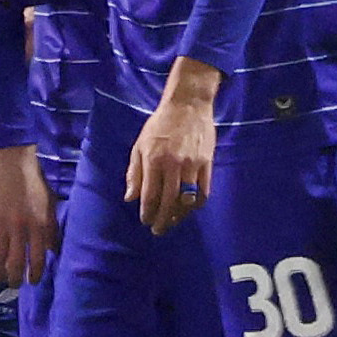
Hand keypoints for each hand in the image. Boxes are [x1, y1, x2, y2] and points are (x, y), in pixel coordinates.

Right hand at [0, 144, 59, 286]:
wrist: (10, 160)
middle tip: (13, 285)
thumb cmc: (33, 181)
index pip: (37, 259)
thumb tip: (53, 250)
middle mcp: (20, 227)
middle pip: (15, 263)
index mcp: (39, 225)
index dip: (34, 274)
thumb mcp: (49, 204)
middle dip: (14, 279)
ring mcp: (0, 223)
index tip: (32, 282)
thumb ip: (51, 228)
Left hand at [125, 59, 221, 233]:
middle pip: (168, 201)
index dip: (147, 212)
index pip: (150, 195)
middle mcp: (173, 165)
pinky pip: (203, 191)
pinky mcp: (207, 163)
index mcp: (154, 160)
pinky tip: (189, 208)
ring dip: (179, 215)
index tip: (145, 221)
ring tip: (173, 222)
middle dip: (162, 220)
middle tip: (158, 231)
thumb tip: (130, 197)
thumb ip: (134, 172)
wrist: (188, 106)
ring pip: (187, 199)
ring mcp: (192, 165)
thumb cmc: (160, 125)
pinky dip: (196, 204)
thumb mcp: (140, 145)